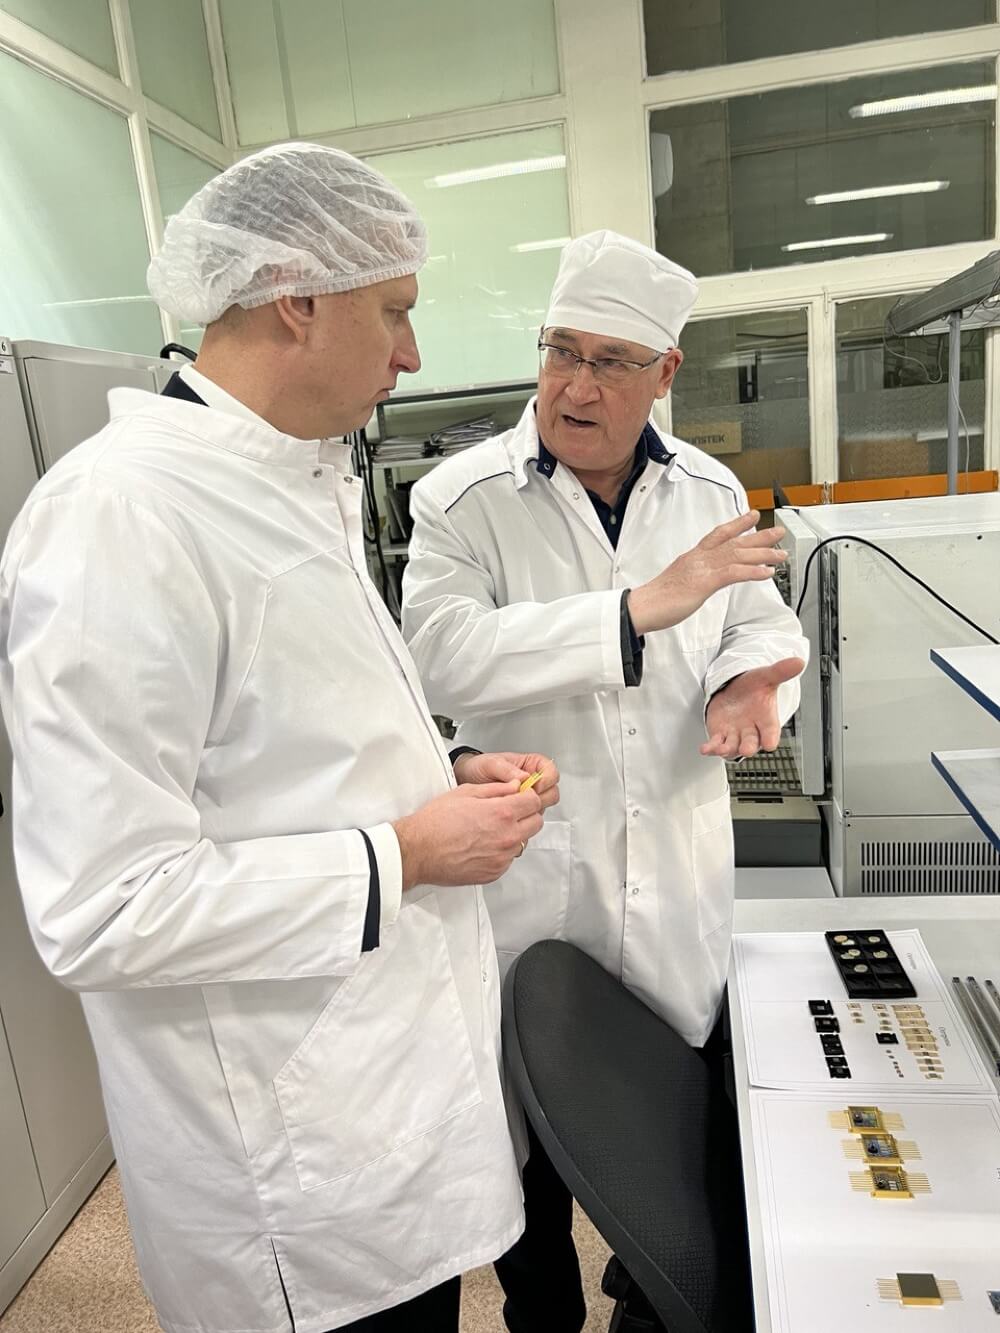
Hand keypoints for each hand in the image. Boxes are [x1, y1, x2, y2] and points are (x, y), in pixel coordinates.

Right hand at [392, 783, 543, 889]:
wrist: (419, 850)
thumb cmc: (436, 822)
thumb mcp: (466, 792)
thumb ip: (497, 789)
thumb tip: (516, 786)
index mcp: (501, 813)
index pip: (534, 802)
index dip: (527, 796)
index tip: (520, 796)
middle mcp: (506, 837)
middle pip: (536, 823)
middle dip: (526, 814)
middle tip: (508, 811)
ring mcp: (501, 858)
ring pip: (523, 842)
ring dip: (514, 834)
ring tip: (490, 829)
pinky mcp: (494, 873)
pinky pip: (508, 859)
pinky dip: (502, 851)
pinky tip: (482, 845)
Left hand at [452, 751, 559, 811]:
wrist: (465, 780)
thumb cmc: (479, 768)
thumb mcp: (491, 764)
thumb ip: (507, 770)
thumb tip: (523, 777)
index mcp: (531, 765)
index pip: (551, 772)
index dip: (546, 780)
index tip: (534, 786)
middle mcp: (533, 782)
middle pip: (551, 792)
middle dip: (540, 798)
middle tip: (523, 799)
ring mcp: (528, 798)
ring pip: (542, 807)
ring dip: (531, 809)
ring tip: (513, 806)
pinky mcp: (521, 811)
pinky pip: (530, 818)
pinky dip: (523, 818)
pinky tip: (511, 815)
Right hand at [627, 511, 786, 635]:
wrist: (642, 607)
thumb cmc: (657, 600)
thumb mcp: (679, 581)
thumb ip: (694, 577)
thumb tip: (701, 581)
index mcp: (692, 557)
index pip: (718, 535)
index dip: (737, 524)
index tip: (752, 517)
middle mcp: (699, 558)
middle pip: (734, 542)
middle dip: (759, 537)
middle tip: (779, 532)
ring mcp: (702, 569)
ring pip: (738, 556)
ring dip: (762, 555)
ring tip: (780, 554)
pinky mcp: (704, 583)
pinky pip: (733, 574)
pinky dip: (752, 572)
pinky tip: (767, 573)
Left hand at [701, 657, 805, 758]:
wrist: (734, 688)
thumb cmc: (753, 687)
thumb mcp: (766, 677)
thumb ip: (781, 671)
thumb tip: (798, 661)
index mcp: (766, 719)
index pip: (771, 731)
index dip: (771, 738)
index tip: (770, 744)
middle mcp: (751, 730)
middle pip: (752, 742)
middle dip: (749, 746)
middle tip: (747, 750)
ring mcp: (735, 734)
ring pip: (733, 747)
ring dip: (727, 750)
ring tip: (722, 750)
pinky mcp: (720, 734)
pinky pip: (716, 744)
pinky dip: (711, 748)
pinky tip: (705, 748)